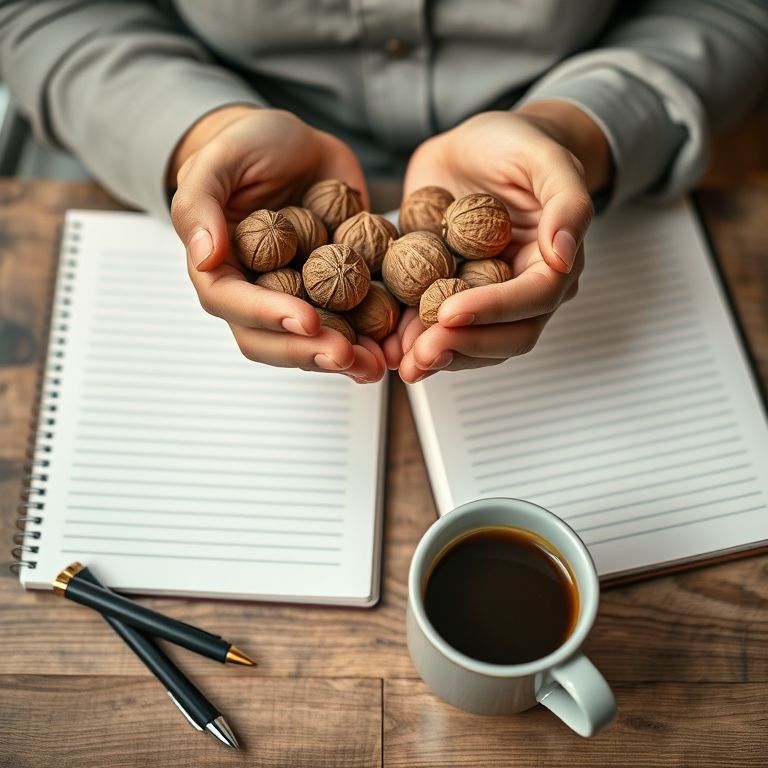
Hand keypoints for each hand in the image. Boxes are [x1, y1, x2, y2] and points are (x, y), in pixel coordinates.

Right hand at [170, 106, 384, 381]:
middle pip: (271, 339)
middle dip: (309, 352)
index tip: (307, 320)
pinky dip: (372, 341)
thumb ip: (200, 203)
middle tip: (346, 355)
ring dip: (344, 359)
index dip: (268, 316)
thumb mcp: (220, 158)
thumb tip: (204, 257)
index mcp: (221, 267)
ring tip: (375, 365)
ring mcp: (296, 297)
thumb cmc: (250, 146)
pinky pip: (351, 325)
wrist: (296, 145)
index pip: (233, 303)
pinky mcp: (334, 295)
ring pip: (312, 343)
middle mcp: (257, 291)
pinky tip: (395, 349)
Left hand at [384, 102, 611, 382]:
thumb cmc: (517, 146)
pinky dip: (409, 341)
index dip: (494, 311)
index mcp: (551, 264)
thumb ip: (567, 202)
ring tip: (400, 362)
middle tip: (420, 353)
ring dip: (435, 357)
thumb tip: (564, 255)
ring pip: (469, 344)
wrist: (477, 146)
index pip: (532, 299)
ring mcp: (483, 297)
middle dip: (461, 348)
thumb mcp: (545, 158)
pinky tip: (384, 348)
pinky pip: (432, 328)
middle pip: (504, 338)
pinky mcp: (447, 294)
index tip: (451, 313)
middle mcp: (520, 290)